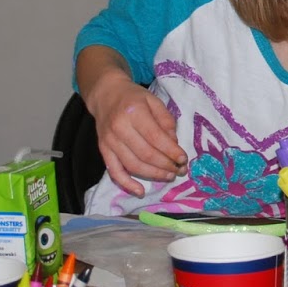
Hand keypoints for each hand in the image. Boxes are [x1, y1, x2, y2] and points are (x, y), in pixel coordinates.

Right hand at [86, 74, 185, 196]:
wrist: (106, 95)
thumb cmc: (134, 97)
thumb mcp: (154, 100)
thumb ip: (166, 120)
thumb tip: (173, 144)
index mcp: (134, 112)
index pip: (155, 137)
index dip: (171, 151)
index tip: (184, 159)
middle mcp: (119, 128)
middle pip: (145, 154)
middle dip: (165, 165)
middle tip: (180, 170)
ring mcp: (109, 141)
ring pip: (132, 165)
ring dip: (153, 175)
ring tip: (169, 176)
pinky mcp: (103, 150)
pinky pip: (114, 171)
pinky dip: (127, 184)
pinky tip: (140, 191)